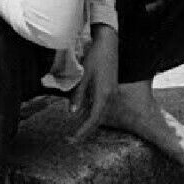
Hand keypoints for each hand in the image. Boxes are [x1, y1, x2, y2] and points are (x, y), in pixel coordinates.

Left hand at [70, 25, 118, 143]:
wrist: (108, 43)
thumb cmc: (95, 57)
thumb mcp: (83, 76)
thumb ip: (78, 95)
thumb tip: (72, 113)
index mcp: (104, 95)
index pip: (94, 119)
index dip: (83, 131)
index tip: (73, 139)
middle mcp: (110, 96)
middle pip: (98, 119)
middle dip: (85, 130)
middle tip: (71, 139)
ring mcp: (112, 93)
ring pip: (101, 113)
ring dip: (89, 122)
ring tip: (77, 130)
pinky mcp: (111, 89)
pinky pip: (102, 106)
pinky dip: (93, 113)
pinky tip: (85, 114)